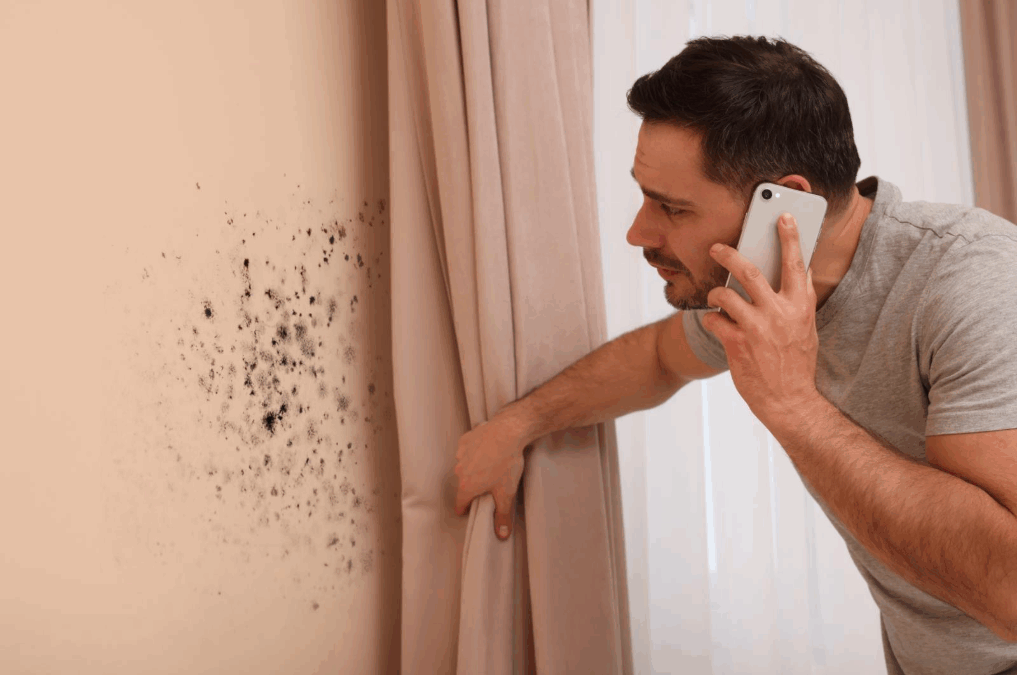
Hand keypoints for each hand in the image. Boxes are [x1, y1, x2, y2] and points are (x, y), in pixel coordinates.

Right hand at [453, 416, 526, 539]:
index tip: (468, 510)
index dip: (465, 509)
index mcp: (466, 486)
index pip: (460, 503)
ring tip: (490, 465)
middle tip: (488, 484)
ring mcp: (461, 454)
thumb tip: (502, 535)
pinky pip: (467, 450)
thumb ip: (502, 515)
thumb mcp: (506, 493)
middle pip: (463, 484)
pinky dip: (475, 452)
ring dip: (474, 468)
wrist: (508, 431)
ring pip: (465, 466)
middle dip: (473, 486)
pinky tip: (487, 450)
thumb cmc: (506, 463)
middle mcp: (459, 470)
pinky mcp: (466, 440)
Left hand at [701, 212, 820, 423]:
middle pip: (749, 272)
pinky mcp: (737, 343)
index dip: (790, 237)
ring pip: (725, 295)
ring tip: (715, 297)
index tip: (782, 217)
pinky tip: (716, 325)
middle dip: (728, 254)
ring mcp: (757, 327)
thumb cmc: (796, 364)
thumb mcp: (806, 329)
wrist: (790, 400)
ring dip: (715, 293)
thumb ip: (799, 301)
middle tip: (716, 247)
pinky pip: (714, 320)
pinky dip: (711, 319)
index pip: (796, 263)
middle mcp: (779, 312)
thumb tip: (801, 272)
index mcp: (800, 306)